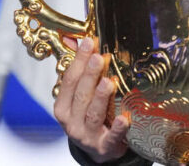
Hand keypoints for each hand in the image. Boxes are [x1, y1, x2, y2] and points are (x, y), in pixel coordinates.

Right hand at [53, 37, 128, 161]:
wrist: (98, 149)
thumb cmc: (89, 118)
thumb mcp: (80, 96)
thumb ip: (80, 70)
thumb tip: (75, 39)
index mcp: (64, 107)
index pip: (70, 81)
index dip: (78, 61)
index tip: (89, 42)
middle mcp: (72, 121)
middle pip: (80, 96)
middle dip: (89, 76)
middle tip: (99, 58)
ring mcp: (87, 135)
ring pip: (93, 114)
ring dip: (100, 98)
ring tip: (108, 82)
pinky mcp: (104, 146)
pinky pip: (111, 137)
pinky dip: (118, 128)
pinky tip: (125, 118)